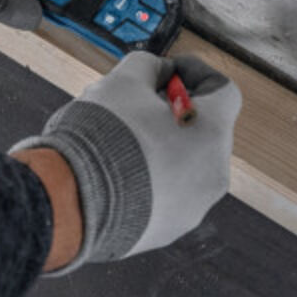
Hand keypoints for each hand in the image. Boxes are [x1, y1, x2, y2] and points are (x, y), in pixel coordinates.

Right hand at [10, 53, 239, 271]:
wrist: (73, 200)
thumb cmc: (102, 135)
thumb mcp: (123, 81)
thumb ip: (148, 67)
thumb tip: (157, 71)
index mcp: (212, 132)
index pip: (223, 91)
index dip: (196, 73)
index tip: (168, 72)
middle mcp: (213, 173)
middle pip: (203, 131)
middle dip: (174, 113)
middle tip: (138, 105)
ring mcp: (194, 206)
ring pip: (185, 166)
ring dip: (161, 148)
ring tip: (120, 142)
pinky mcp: (169, 229)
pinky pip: (167, 196)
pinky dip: (149, 181)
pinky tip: (116, 173)